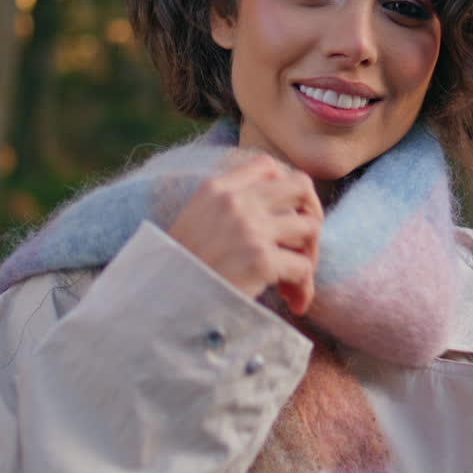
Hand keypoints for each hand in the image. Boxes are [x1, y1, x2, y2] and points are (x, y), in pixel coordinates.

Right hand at [167, 154, 321, 314]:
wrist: (162, 306)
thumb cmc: (180, 273)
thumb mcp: (194, 223)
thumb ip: (227, 209)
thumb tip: (276, 214)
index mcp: (216, 189)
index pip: (268, 165)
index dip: (286, 188)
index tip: (284, 216)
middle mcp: (236, 202)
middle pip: (300, 186)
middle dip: (310, 215)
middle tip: (302, 246)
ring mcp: (250, 229)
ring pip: (309, 227)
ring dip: (308, 256)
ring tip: (292, 281)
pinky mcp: (261, 260)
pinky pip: (303, 268)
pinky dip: (303, 288)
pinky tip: (293, 303)